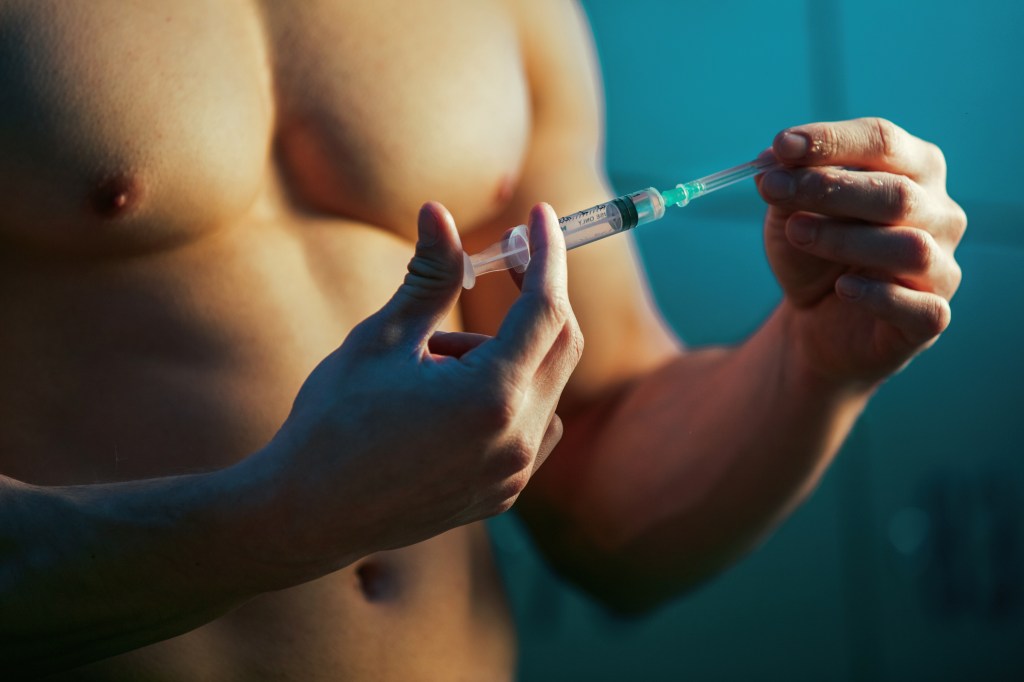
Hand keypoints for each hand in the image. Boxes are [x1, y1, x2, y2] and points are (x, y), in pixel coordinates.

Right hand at [243, 202, 582, 582]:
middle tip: (502, 262)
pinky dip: (508, 394)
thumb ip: (427, 276)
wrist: (308, 516)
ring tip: (431, 362)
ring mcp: (513, 475)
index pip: (545, 309)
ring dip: (507, 353)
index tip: (539, 216)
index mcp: (490, 397)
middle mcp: (516, 441)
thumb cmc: (334, 423)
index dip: (546, 255)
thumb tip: (439, 212)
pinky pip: (532, 426)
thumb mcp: (381, 339)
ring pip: (543, 385)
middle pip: (560, 344)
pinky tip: (447, 399)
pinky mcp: (503, 495)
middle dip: (536, 296)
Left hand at [757, 117, 966, 384]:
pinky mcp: (930, 317)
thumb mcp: (790, 212)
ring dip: (845, 238)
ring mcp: (941, 266)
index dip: (832, 141)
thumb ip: (787, 183)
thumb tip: (772, 159)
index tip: (782, 145)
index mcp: (914, 170)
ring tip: (797, 232)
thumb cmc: (811, 253)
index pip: (883, 142)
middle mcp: (939, 213)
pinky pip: (919, 307)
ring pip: (910, 248)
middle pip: (897, 193)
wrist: (815, 321)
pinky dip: (879, 296)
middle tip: (773, 188)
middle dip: (830, 188)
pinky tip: (843, 289)